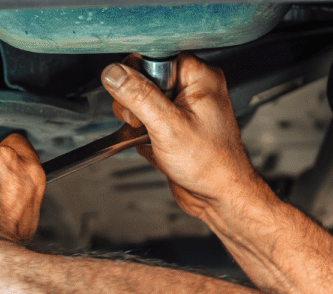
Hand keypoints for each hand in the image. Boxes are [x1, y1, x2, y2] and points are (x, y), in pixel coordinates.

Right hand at [102, 53, 265, 219]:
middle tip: (148, 122)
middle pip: (143, 80)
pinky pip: (146, 121)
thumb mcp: (167, 125)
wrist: (218, 196)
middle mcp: (193, 89)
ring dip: (137, 123)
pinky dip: (143, 135)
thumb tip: (114, 74)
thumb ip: (138, 96)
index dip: (140, 77)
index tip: (139, 99)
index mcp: (199, 77)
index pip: (155, 57)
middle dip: (136, 105)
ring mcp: (183, 109)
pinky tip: (154, 146)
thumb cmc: (210, 164)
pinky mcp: (174, 126)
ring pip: (141, 102)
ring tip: (151, 136)